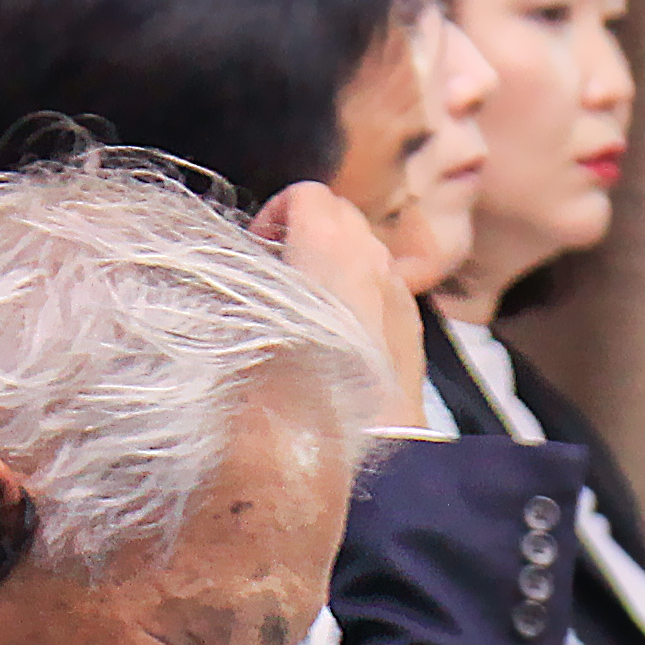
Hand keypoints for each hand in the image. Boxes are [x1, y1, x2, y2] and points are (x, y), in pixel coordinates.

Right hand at [255, 179, 431, 428]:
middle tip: (279, 273)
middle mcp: (371, 259)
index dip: (276, 214)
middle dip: (309, 232)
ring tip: (308, 306)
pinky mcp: (413, 324)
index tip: (258, 250)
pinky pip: (385, 287)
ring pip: (367, 249)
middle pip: (341, 214)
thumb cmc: (294, 395)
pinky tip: (340, 335)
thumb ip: (239, 291)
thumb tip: (231, 282)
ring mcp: (398, 290)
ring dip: (337, 262)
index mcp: (330, 247)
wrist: (358, 450)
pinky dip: (362, 293)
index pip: (307, 195)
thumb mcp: (244, 334)